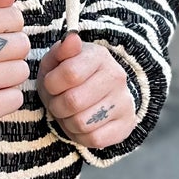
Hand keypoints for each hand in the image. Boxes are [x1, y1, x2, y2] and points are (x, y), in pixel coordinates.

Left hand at [37, 31, 137, 150]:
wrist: (99, 93)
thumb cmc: (70, 76)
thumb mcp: (58, 61)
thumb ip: (60, 50)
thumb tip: (72, 38)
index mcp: (99, 56)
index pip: (69, 74)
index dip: (51, 84)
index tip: (52, 84)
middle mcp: (116, 77)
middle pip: (73, 102)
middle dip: (57, 106)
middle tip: (59, 102)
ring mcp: (124, 101)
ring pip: (82, 123)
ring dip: (67, 122)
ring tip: (70, 113)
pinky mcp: (126, 125)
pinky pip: (95, 140)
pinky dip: (81, 136)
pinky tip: (82, 124)